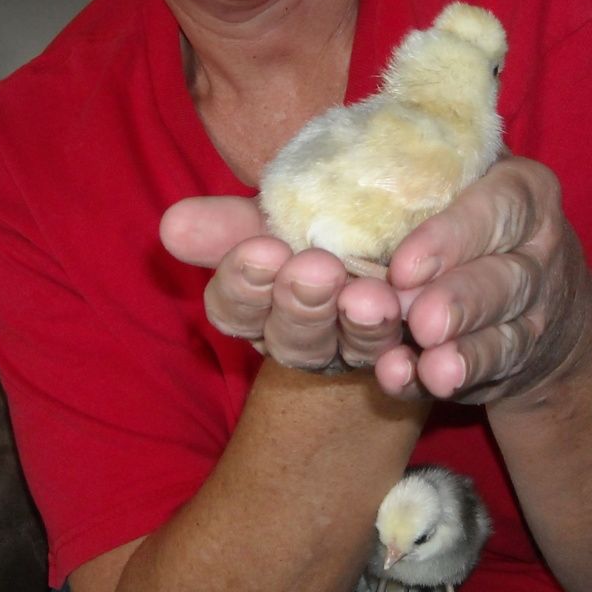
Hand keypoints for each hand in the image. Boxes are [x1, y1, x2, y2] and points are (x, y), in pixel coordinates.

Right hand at [159, 197, 414, 373]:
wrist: (419, 235)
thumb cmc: (338, 217)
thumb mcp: (284, 214)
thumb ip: (232, 221)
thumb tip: (171, 225)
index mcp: (265, 302)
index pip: (236, 306)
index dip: (244, 283)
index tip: (262, 250)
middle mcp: (307, 338)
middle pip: (291, 337)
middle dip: (302, 304)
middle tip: (318, 269)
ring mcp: (359, 356)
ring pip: (352, 351)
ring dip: (360, 328)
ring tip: (373, 297)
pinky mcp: (412, 368)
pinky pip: (408, 376)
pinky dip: (406, 368)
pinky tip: (410, 357)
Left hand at [381, 156, 591, 403]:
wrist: (544, 294)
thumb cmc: (467, 217)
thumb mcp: (455, 178)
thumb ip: (389, 171)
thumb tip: (265, 195)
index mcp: (520, 190)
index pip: (497, 205)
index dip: (451, 237)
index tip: (403, 266)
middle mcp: (536, 251)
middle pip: (503, 279)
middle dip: (458, 300)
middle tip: (416, 319)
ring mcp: (533, 313)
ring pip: (502, 334)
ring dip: (462, 351)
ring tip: (428, 363)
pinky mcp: (516, 360)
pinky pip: (486, 374)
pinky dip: (450, 380)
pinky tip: (421, 381)